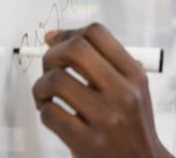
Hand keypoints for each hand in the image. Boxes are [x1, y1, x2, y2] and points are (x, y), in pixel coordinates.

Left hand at [32, 24, 170, 157]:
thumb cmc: (131, 125)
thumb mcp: (132, 88)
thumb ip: (102, 62)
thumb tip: (55, 38)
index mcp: (134, 76)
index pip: (97, 34)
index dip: (68, 33)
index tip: (55, 41)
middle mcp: (122, 94)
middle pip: (75, 50)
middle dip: (52, 54)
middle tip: (49, 66)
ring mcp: (104, 118)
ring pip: (56, 80)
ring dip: (41, 86)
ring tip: (46, 95)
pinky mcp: (86, 142)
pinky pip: (50, 113)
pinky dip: (44, 111)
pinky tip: (52, 113)